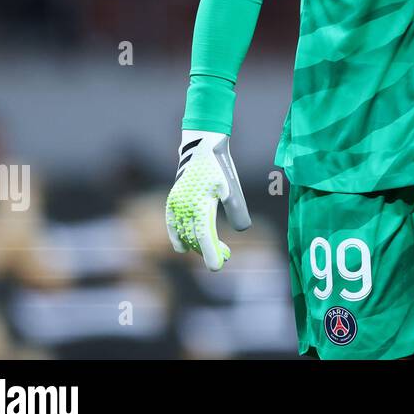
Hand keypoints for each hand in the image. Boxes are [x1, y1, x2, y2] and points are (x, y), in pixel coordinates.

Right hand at [165, 129, 250, 270]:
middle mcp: (184, 206)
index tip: (218, 267)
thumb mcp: (232, 188)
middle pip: (195, 238)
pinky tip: (183, 247)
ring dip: (196, 245)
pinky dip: (177, 236)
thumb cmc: (220, 167)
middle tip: (227, 255)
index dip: (210, 254)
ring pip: (183, 234)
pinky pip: (171, 224)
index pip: (204, 237)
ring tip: (214, 249)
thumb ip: (237, 210)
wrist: (203, 146)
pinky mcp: (173, 200)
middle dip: (209, 251)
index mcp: (200, 204)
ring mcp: (176, 204)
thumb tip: (242, 230)